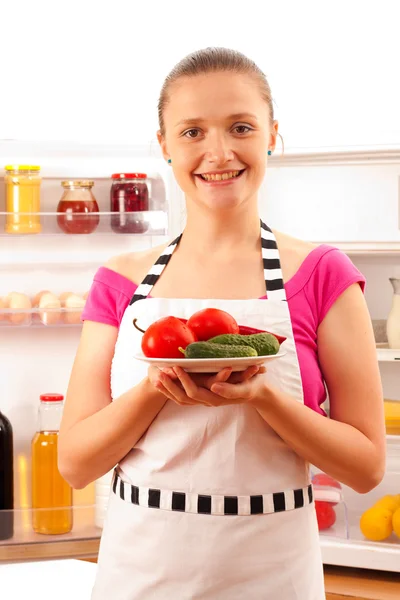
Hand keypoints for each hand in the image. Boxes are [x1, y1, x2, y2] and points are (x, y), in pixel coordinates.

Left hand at [148, 365, 265, 406]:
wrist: (257, 391)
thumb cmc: (253, 386)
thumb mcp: (245, 387)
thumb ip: (230, 389)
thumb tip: (213, 386)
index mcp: (216, 398)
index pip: (194, 392)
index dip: (183, 380)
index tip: (176, 366)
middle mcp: (208, 400)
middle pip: (183, 397)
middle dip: (171, 384)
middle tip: (160, 371)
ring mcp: (205, 399)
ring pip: (181, 399)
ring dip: (168, 388)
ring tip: (156, 376)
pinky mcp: (204, 394)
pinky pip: (184, 397)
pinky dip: (172, 390)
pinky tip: (164, 381)